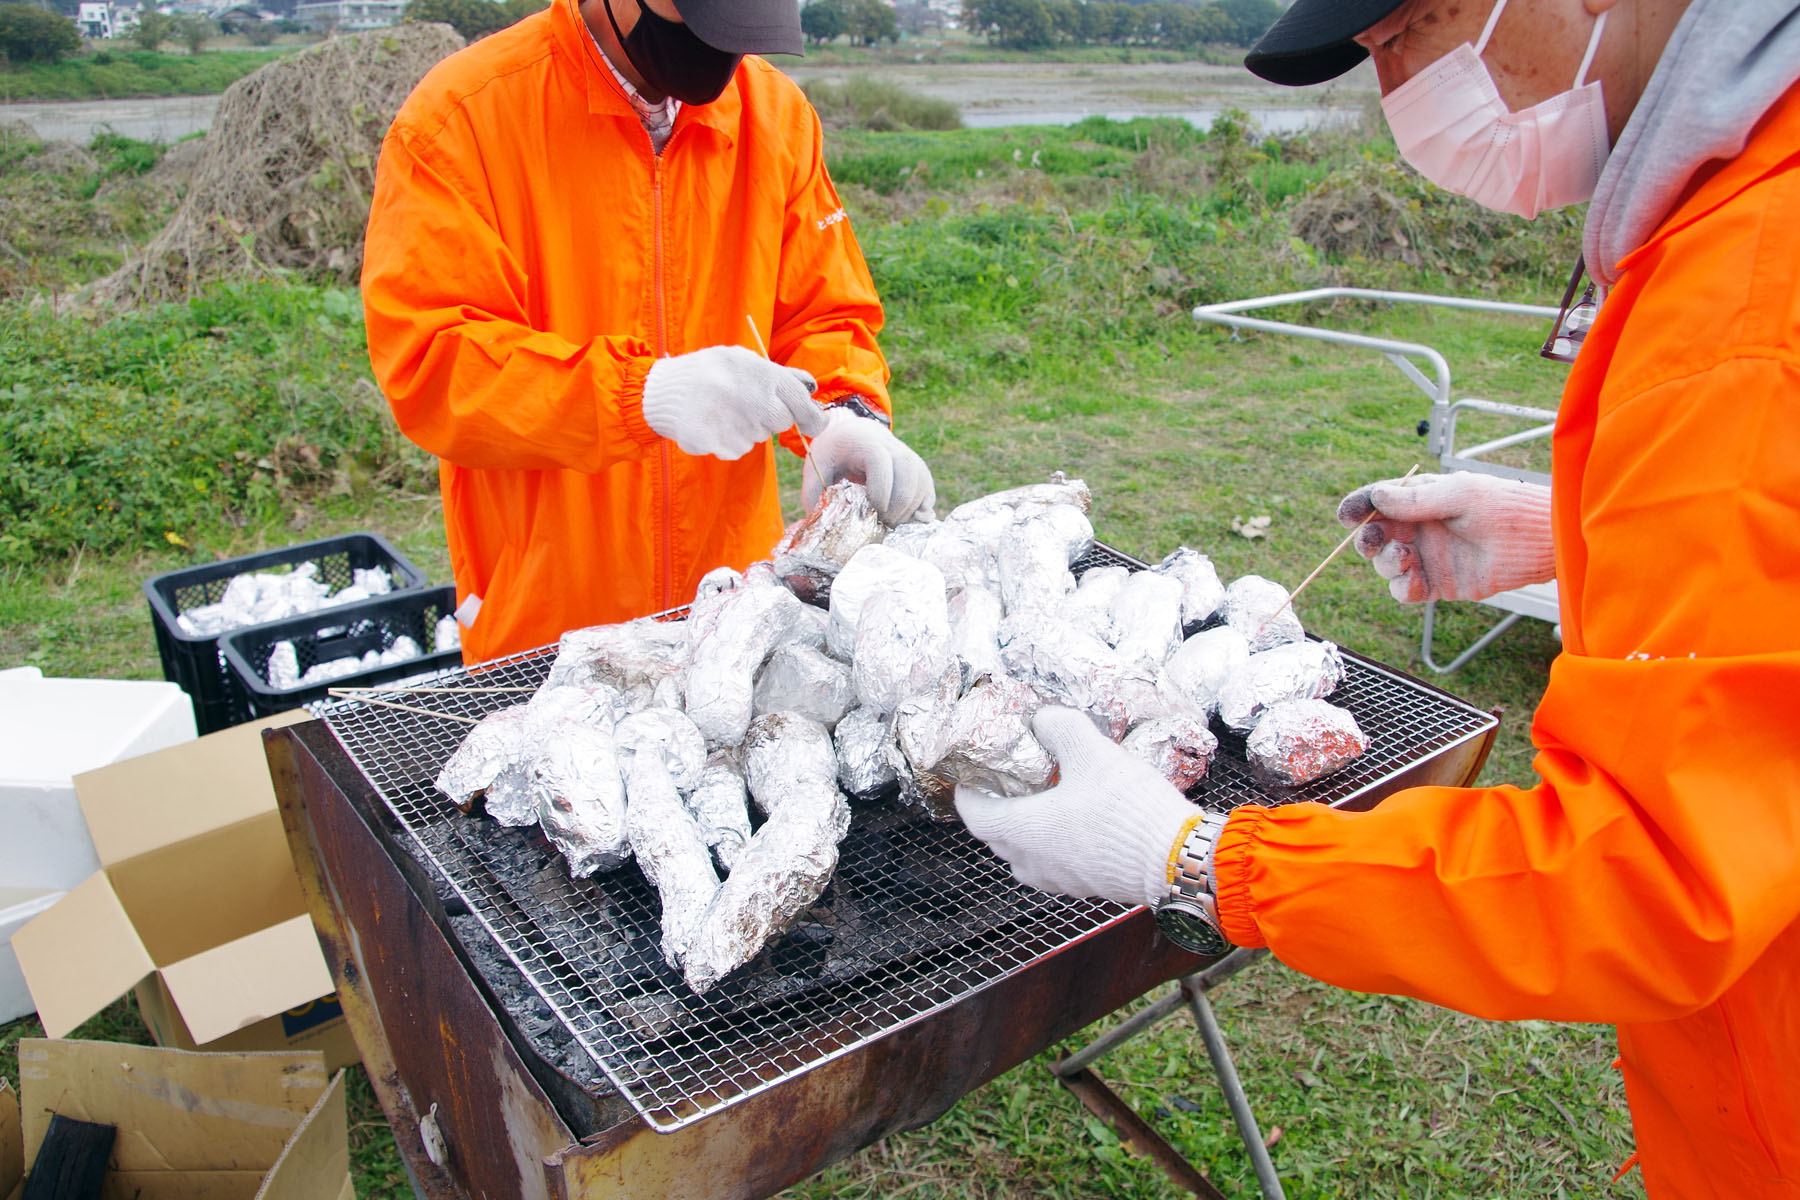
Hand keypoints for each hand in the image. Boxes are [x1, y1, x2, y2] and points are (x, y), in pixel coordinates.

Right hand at [641, 346, 826, 459]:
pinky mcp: (720, 444)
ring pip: (757, 436)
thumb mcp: (741, 360)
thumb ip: (778, 374)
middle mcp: (752, 398)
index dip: (812, 417)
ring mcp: (736, 423)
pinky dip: (727, 441)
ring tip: (720, 409)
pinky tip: (711, 423)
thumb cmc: (707, 372)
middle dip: (769, 417)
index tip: (816, 425)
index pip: (799, 400)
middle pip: (780, 421)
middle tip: (744, 404)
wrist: (662, 392)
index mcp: (760, 372)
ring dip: (745, 428)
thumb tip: (811, 386)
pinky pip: (738, 449)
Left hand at [801, 408, 936, 524]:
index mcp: (867, 444)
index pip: (881, 463)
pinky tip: (902, 519)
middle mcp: (895, 449)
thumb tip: (818, 526)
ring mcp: (912, 459)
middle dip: (897, 508)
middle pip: (908, 477)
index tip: (871, 510)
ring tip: (889, 524)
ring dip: (909, 512)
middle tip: (882, 525)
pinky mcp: (920, 472)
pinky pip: (928, 493)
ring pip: (922, 487)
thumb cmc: (834, 453)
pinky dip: (919, 511)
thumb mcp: (817, 467)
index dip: (879, 490)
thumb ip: (813, 493)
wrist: (855, 434)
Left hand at [955, 707, 1197, 908]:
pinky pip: (1055, 863)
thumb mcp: (1091, 752)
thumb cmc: (1127, 810)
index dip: (968, 792)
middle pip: (997, 835)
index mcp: (1021, 831)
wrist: (1176, 859)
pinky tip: (1079, 819)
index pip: (974, 814)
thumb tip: (1044, 719)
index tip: (972, 774)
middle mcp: (1032, 862)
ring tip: (1045, 797)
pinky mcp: (1085, 886)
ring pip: (1026, 853)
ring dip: (1028, 827)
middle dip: (999, 806)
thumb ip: (1060, 727)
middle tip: (1011, 779)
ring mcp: (1058, 880)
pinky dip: (1054, 842)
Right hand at [1337, 471, 1553, 603]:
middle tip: (1377, 541)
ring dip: (1384, 563)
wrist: (1542, 543)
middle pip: (1376, 535)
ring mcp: (1428, 557)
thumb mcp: (1461, 495)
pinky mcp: (1438, 584)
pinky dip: (1401, 587)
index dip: (1359, 507)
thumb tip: (1376, 496)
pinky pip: (1405, 590)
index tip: (1347, 516)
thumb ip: (1417, 499)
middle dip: (1369, 539)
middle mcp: (1421, 529)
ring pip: (1386, 564)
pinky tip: (1411, 579)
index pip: (1380, 502)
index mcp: (1423, 500)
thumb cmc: (1507, 509)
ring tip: (1403, 558)